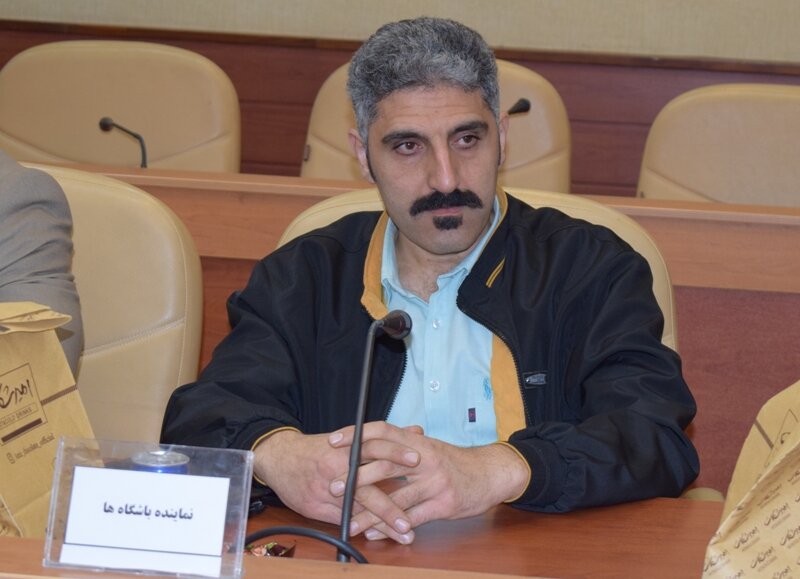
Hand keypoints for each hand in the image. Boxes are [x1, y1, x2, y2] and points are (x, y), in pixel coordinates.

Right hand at [253, 428, 420, 542]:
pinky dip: (363, 526)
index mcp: (347, 446)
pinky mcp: (316, 505)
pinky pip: (343, 518)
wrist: (280, 457)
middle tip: (411, 517)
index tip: (419, 458)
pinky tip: (379, 534)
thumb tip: (417, 430)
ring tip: (404, 533)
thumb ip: (386, 438)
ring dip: (382, 522)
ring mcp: (326, 489)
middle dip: (390, 504)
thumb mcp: (351, 437)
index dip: (396, 452)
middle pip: (366, 485)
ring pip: (358, 509)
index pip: (374, 447)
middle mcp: (336, 467)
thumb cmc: (320, 448)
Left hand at [328, 422, 528, 541]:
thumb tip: (370, 443)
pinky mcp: (443, 504)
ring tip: (348, 520)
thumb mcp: (429, 447)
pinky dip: (389, 527)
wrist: (491, 473)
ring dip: (368, 512)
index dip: (356, 434)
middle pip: (384, 464)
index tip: (333, 441)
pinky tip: (374, 532)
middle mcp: (425, 458)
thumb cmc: (456, 462)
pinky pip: (411, 518)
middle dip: (355, 476)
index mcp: (418, 442)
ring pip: (395, 498)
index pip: (382, 431)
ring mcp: (435, 482)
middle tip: (333, 486)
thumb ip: (402, 446)